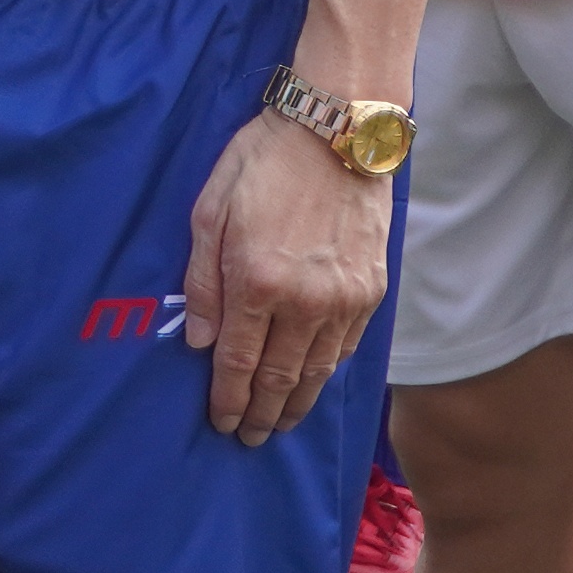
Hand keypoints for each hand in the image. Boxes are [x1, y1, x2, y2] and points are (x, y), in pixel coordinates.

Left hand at [177, 113, 388, 443]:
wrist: (337, 134)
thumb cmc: (263, 163)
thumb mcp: (210, 211)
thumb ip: (202, 281)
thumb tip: (199, 342)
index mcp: (257, 282)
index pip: (238, 362)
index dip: (227, 399)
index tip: (220, 424)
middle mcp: (305, 301)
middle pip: (279, 378)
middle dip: (261, 414)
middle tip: (249, 438)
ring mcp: (344, 300)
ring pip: (318, 371)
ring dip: (296, 404)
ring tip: (278, 424)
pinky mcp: (372, 292)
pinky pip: (346, 348)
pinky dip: (328, 374)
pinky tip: (313, 384)